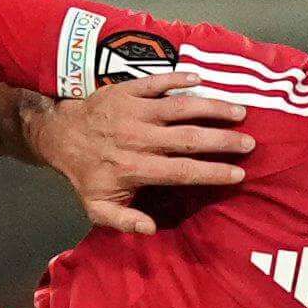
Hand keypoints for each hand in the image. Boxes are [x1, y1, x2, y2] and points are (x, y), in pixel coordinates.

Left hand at [25, 70, 254, 235]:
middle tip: (249, 143)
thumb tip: (151, 229)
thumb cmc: (85, 174)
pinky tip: (201, 79)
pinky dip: (178, 78)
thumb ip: (123, 220)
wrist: (59, 135)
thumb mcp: (97, 207)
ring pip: (179, 108)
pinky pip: (157, 81)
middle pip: (188, 139)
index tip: (238, 174)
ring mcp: (134, 111)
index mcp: (135, 168)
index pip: (181, 172)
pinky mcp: (128, 90)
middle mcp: (138, 138)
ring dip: (211, 108)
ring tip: (239, 110)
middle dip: (222, 141)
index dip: (211, 172)